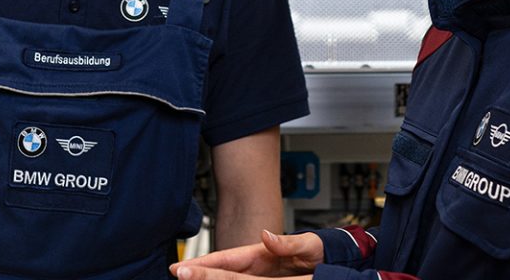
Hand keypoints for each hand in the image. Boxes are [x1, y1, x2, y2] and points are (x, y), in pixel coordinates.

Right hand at [171, 229, 323, 278]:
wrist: (334, 258)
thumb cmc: (321, 249)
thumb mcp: (308, 244)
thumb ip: (287, 243)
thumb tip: (265, 235)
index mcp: (261, 253)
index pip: (226, 259)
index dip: (204, 264)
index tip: (183, 267)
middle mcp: (255, 264)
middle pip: (221, 269)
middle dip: (198, 272)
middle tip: (175, 273)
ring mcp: (258, 275)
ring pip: (227, 278)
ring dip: (207, 279)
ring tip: (185, 279)